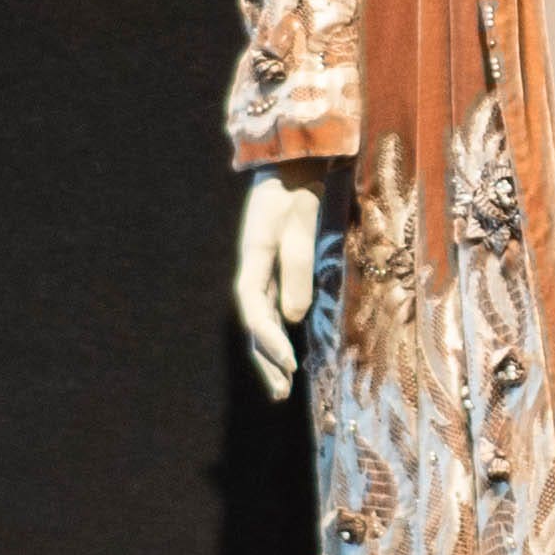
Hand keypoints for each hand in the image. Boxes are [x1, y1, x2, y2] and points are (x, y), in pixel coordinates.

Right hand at [233, 165, 328, 400]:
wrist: (292, 160)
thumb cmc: (297, 188)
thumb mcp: (299, 225)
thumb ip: (297, 268)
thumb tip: (293, 318)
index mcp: (254, 259)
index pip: (254, 311)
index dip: (269, 340)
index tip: (290, 363)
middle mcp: (254, 270)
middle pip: (254, 325)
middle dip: (266, 360)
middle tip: (281, 394)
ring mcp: (263, 270)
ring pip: (262, 321)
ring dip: (270, 354)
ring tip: (283, 386)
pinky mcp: (275, 267)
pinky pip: (273, 308)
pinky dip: (278, 334)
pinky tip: (288, 352)